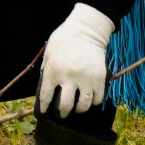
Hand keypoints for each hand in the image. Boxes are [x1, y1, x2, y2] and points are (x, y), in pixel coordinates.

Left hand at [37, 3, 113, 117]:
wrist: (86, 30)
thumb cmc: (64, 40)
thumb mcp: (49, 53)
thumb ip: (47, 70)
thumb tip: (47, 89)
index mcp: (53, 70)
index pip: (46, 96)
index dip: (44, 107)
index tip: (44, 112)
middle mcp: (69, 77)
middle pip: (66, 106)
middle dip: (62, 113)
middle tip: (62, 114)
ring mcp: (86, 78)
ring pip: (83, 105)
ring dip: (79, 109)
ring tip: (77, 108)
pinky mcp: (100, 78)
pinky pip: (97, 98)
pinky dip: (93, 102)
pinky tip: (89, 99)